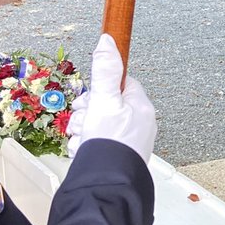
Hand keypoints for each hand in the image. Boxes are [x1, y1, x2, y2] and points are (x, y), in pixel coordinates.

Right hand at [66, 34, 156, 162]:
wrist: (107, 184)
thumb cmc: (110, 143)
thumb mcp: (104, 100)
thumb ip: (104, 70)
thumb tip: (108, 40)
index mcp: (141, 107)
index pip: (122, 84)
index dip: (101, 88)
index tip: (91, 97)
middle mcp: (140, 124)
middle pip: (107, 105)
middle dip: (87, 112)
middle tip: (83, 120)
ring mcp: (130, 142)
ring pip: (99, 125)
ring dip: (84, 129)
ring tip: (83, 138)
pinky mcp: (120, 157)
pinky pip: (99, 144)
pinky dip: (87, 146)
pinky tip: (84, 151)